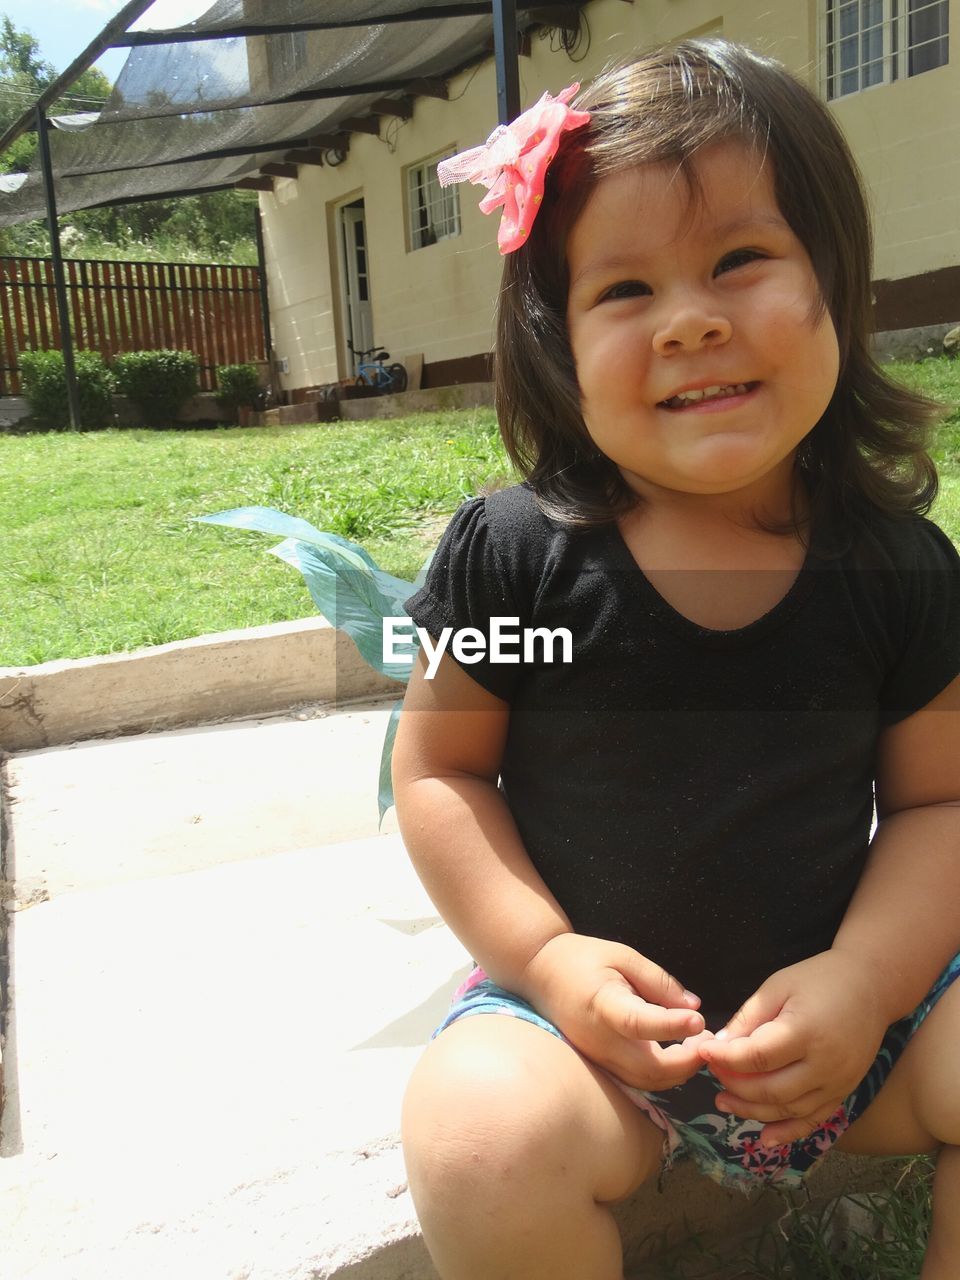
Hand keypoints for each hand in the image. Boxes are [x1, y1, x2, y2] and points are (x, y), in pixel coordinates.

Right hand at [520, 933, 710, 1091]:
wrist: (540, 973)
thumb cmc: (581, 958)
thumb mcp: (623, 955)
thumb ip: (659, 981)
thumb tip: (693, 1008)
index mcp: (603, 1005)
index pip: (638, 1023)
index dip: (671, 1026)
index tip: (699, 1021)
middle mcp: (600, 1040)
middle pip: (649, 1070)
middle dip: (687, 1062)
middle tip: (708, 1039)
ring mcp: (599, 1057)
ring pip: (646, 1083)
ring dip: (678, 1072)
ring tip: (697, 1045)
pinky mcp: (601, 1064)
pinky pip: (637, 1080)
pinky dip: (662, 1074)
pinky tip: (677, 1053)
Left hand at [697, 950, 890, 1145]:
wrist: (871, 987)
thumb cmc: (819, 979)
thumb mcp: (778, 986)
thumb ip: (749, 1017)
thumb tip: (719, 1045)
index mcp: (806, 1031)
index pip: (757, 1057)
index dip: (725, 1059)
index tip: (703, 1052)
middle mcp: (825, 1064)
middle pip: (771, 1089)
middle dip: (734, 1086)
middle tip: (712, 1074)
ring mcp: (838, 1083)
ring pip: (788, 1110)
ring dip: (752, 1111)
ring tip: (723, 1101)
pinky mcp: (844, 1092)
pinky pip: (814, 1119)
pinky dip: (788, 1132)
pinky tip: (765, 1139)